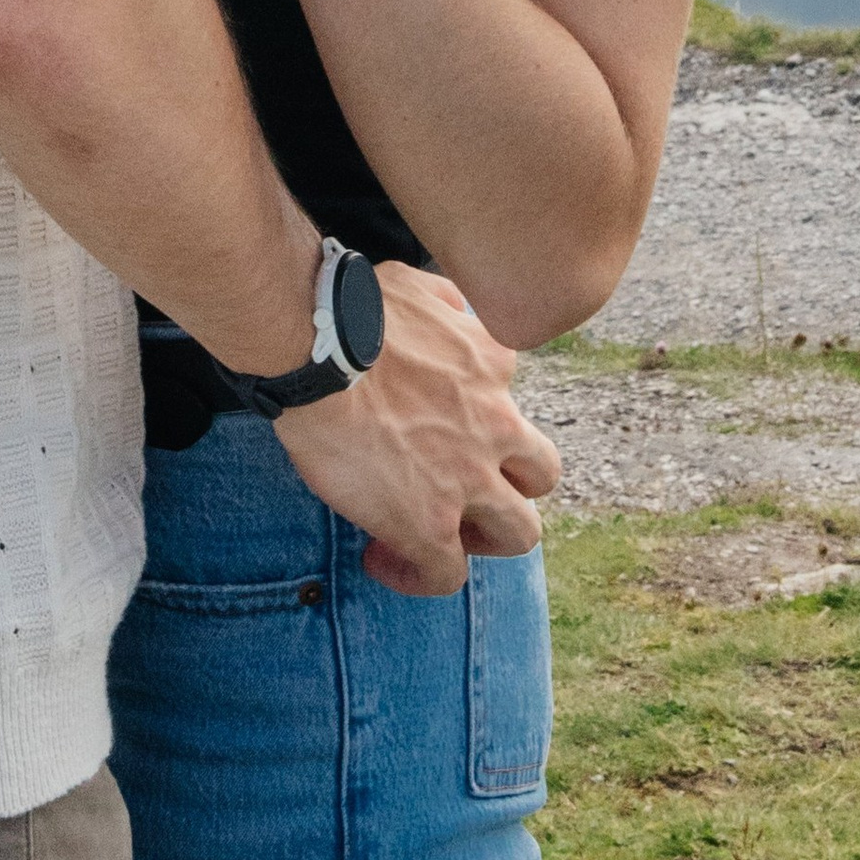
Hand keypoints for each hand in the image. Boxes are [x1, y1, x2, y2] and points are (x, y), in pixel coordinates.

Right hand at [278, 266, 562, 595]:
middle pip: (541, 474)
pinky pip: (445, 575)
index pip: (509, 398)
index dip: (478, 420)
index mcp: (492, 364)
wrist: (318, 350)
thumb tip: (447, 308)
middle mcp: (496, 424)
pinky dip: (419, 576)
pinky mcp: (430, 523)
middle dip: (508, 486)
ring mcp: (469, 479)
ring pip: (519, 533)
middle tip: (458, 488)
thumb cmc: (349, 308)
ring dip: (482, 537)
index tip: (435, 429)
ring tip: (438, 536)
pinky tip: (383, 562)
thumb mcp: (413, 284)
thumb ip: (443, 300)